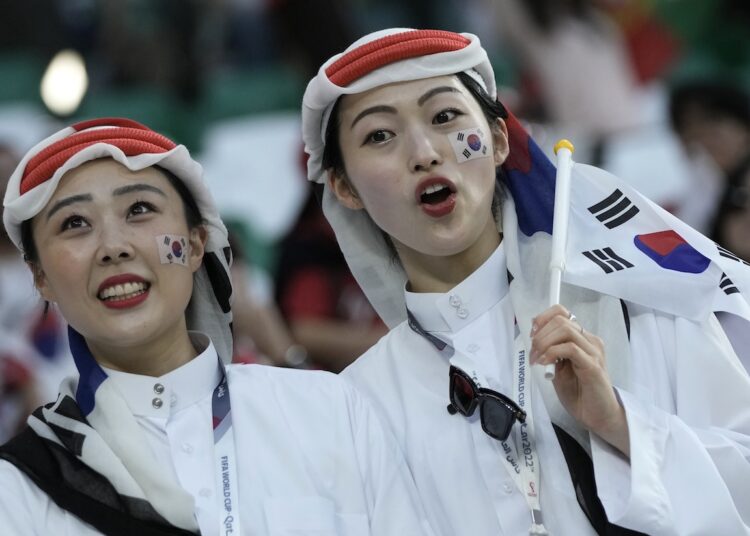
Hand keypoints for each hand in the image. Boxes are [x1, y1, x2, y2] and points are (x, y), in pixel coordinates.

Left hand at [530, 305, 629, 456]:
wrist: (599, 416)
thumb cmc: (579, 394)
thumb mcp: (558, 369)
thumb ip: (550, 353)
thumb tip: (535, 339)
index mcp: (582, 339)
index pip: (562, 313)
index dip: (543, 318)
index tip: (532, 334)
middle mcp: (590, 341)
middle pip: (560, 320)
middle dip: (540, 334)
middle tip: (532, 353)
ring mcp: (593, 351)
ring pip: (565, 329)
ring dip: (544, 342)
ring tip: (537, 359)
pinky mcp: (593, 365)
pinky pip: (570, 348)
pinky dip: (552, 353)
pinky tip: (545, 364)